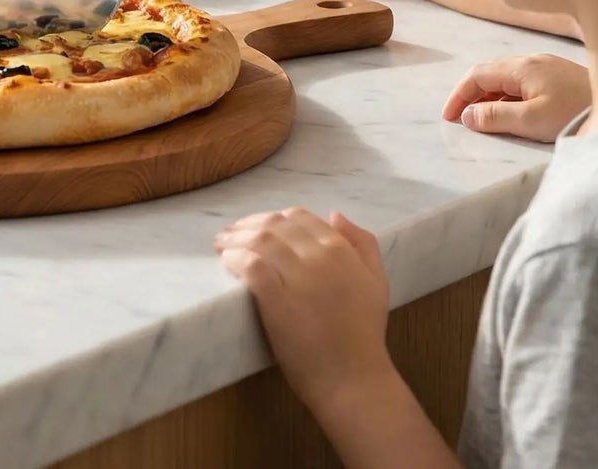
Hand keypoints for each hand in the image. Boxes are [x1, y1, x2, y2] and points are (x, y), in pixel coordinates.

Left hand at [215, 208, 391, 415]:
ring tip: (221, 245)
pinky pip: (250, 265)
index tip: (257, 226)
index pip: (299, 217)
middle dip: (248, 224)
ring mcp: (299, 278)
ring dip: (235, 238)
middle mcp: (321, 258)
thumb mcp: (376, 283)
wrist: (355, 382)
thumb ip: (363, 244)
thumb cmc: (363, 334)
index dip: (273, 218)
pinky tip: (227, 262)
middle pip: (274, 225)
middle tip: (230, 233)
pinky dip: (235, 258)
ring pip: (260, 240)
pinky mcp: (278, 301)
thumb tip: (335, 215)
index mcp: (342, 250)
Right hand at [442, 54, 590, 141]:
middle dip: (471, 95)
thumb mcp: (531, 120)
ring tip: (484, 119)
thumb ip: (495, 117)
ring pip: (506, 78)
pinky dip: (508, 96)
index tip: (449, 117)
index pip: (476, 75)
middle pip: (489, 73)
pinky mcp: (558, 77)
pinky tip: (513, 112)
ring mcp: (545, 67)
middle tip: (463, 119)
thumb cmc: (574, 114)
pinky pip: (522, 82)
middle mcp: (529, 61)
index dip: (458, 95)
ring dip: (490, 96)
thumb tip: (467, 116)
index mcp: (520, 67)